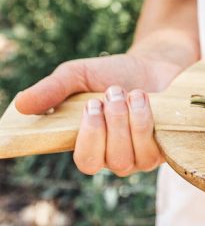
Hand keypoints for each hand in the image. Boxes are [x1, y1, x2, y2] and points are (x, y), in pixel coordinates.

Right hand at [15, 53, 182, 176]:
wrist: (154, 64)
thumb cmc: (113, 73)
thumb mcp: (79, 75)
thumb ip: (52, 90)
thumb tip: (20, 105)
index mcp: (90, 144)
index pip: (84, 162)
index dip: (88, 138)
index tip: (90, 106)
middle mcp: (115, 157)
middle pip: (107, 160)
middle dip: (111, 123)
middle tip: (111, 92)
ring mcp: (140, 156)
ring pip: (130, 157)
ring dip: (129, 120)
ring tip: (129, 92)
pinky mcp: (163, 150)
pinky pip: (153, 148)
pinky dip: (147, 120)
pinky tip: (144, 98)